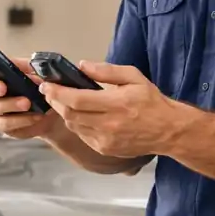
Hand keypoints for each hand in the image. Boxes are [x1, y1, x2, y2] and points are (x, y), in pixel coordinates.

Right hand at [0, 58, 55, 139]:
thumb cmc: (39, 86)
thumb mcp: (36, 71)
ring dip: (10, 104)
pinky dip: (21, 119)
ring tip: (27, 102)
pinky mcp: (3, 125)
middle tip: (3, 87)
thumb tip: (25, 66)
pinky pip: (5, 123)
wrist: (52, 108)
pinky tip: (34, 115)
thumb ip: (28, 66)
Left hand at [38, 61, 184, 157]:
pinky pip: (83, 136)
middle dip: (55, 102)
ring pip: (73, 126)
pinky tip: (81, 115)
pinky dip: (77, 124)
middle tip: (49, 91)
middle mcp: (109, 124)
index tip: (46, 84)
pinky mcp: (105, 149)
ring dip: (65, 113)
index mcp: (116, 103)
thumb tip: (82, 65)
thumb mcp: (133, 77)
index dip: (57, 92)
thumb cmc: (151, 101)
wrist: (168, 131)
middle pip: (70, 114)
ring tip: (63, 101)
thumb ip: (106, 71)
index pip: (77, 99)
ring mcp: (106, 140)